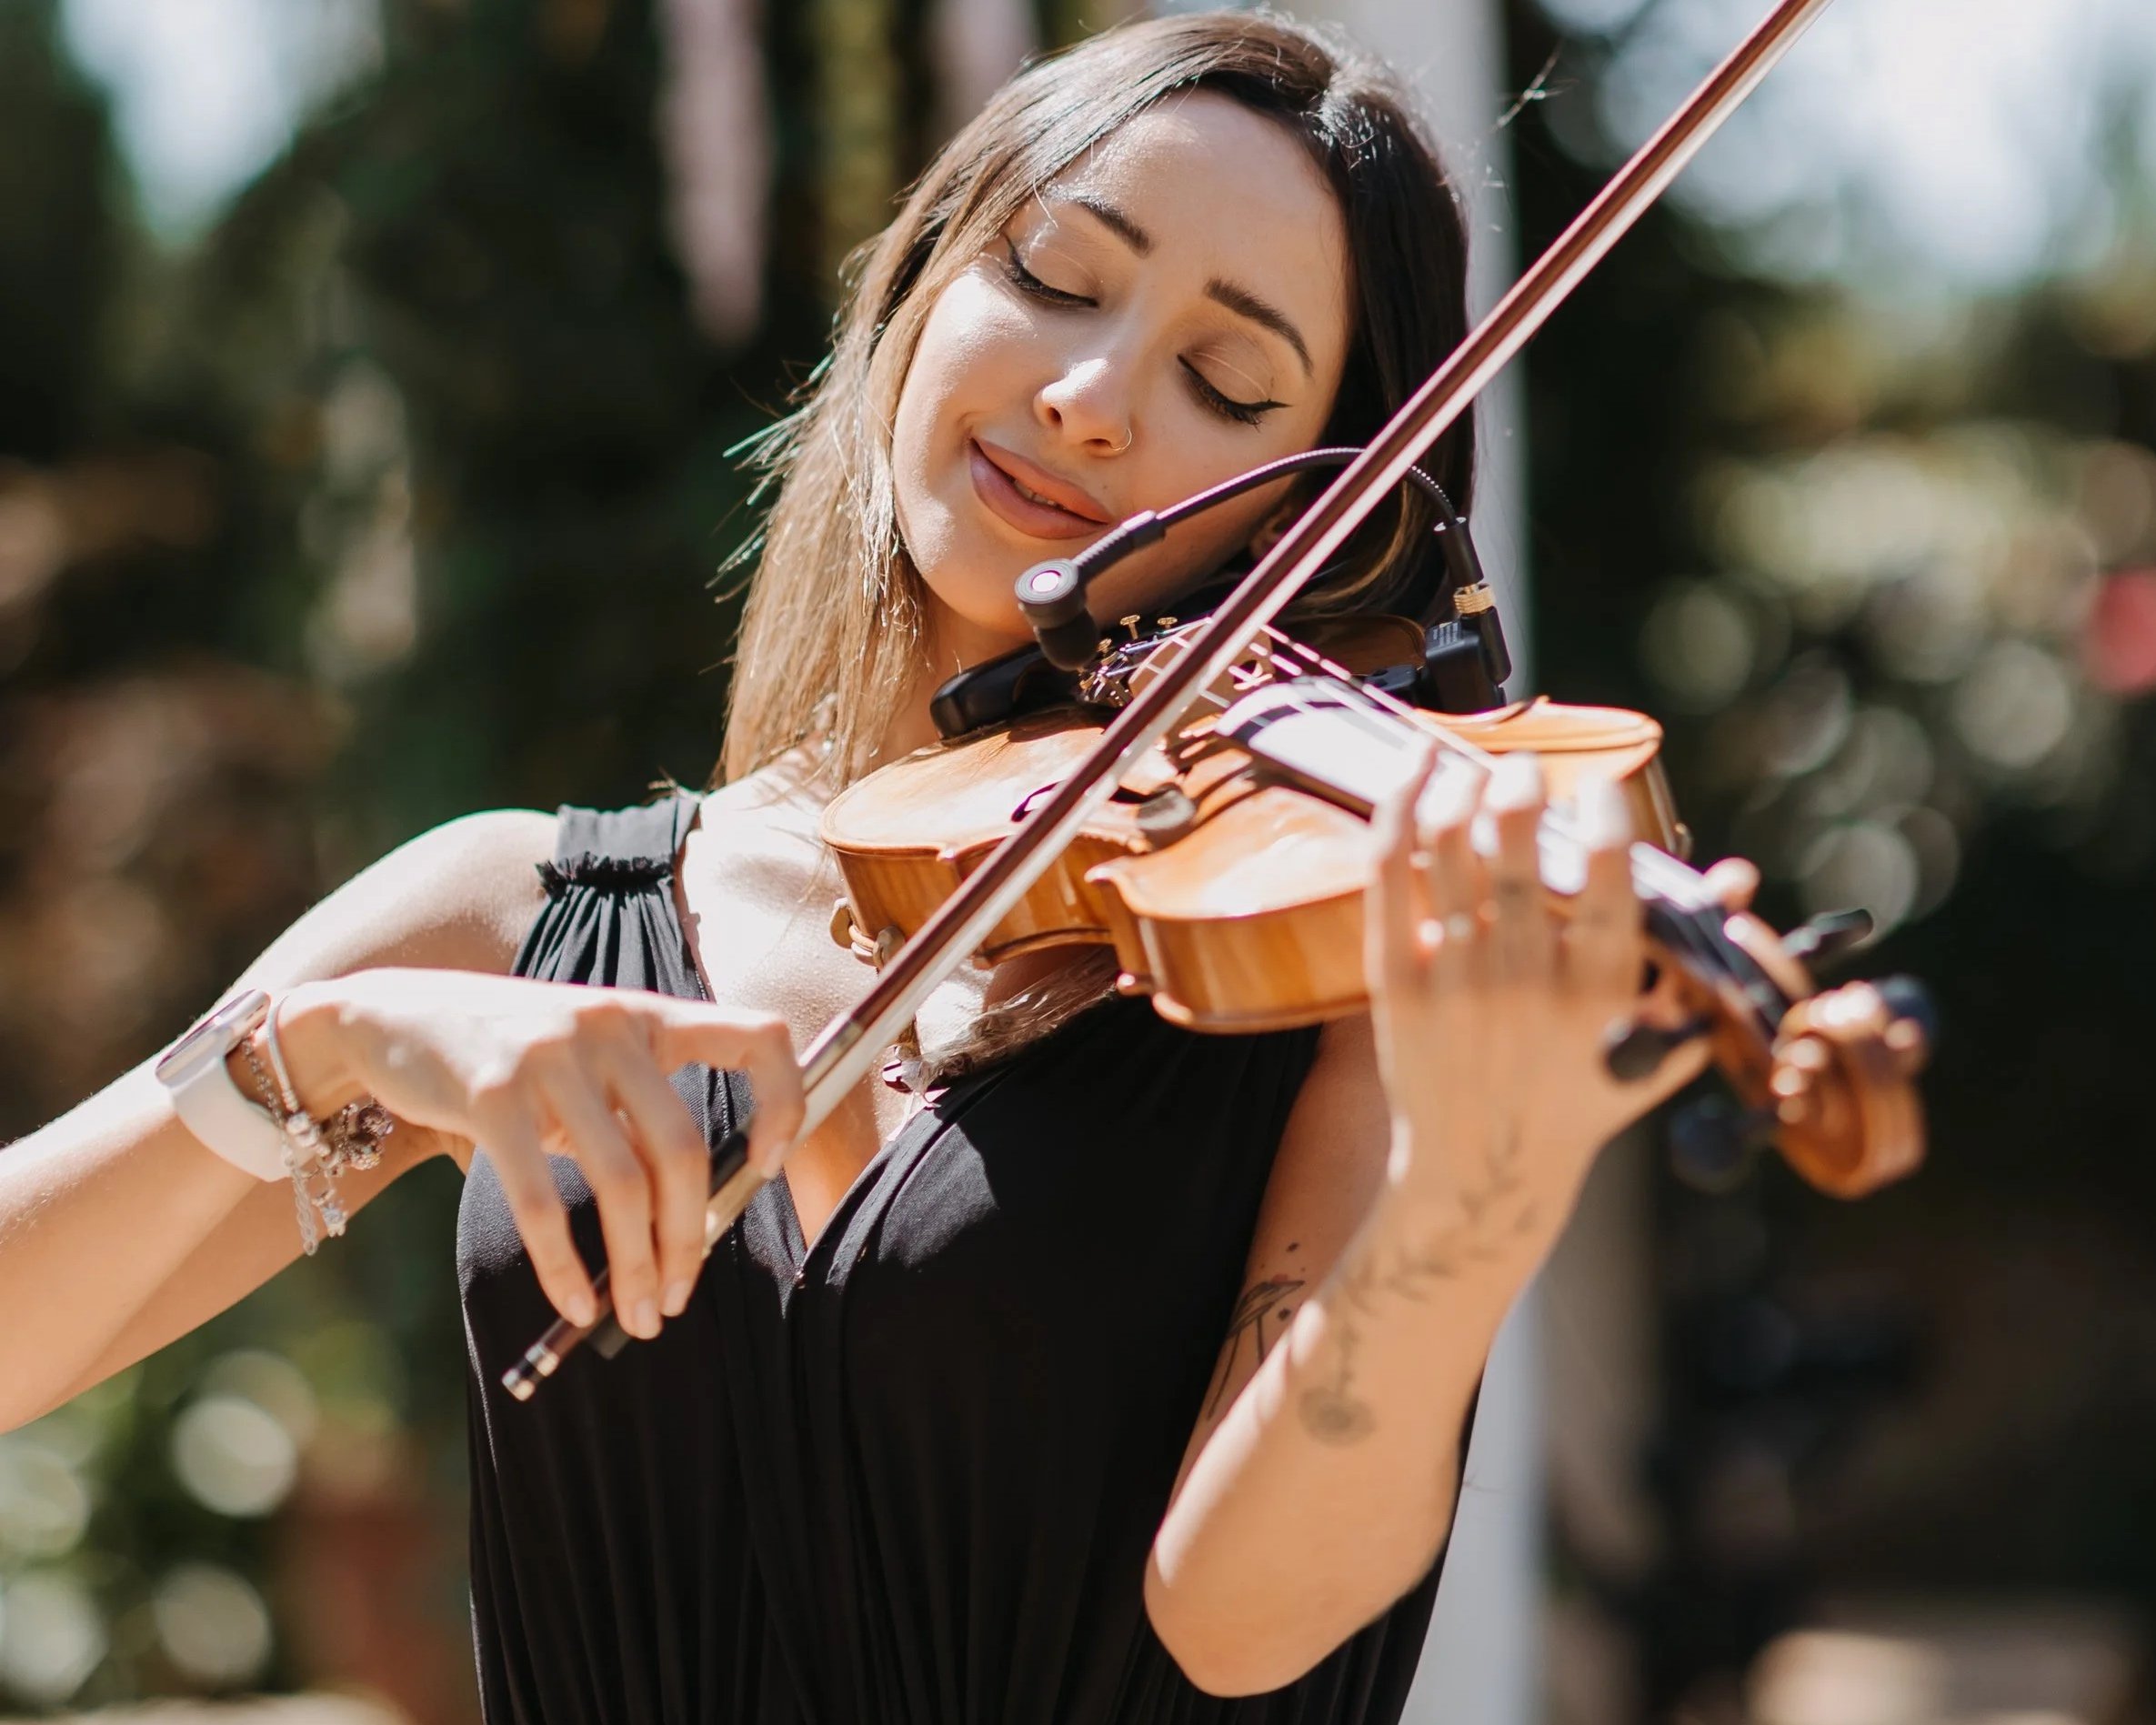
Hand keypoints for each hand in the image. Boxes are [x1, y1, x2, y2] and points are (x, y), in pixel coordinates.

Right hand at [280, 969, 804, 1336]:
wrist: (392, 1018)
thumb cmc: (510, 1061)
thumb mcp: (587, 1065)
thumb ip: (637, 1117)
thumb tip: (690, 1227)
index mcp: (649, 1016)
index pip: (759, 1037)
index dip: (784, 1102)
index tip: (767, 1166)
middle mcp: (611, 1026)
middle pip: (684, 1148)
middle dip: (689, 1239)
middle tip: (677, 1298)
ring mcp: (550, 1055)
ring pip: (622, 1182)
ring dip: (635, 1265)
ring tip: (637, 1315)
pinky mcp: (491, 1094)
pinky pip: (543, 1200)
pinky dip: (564, 1265)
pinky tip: (574, 1301)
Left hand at [1362, 746, 1751, 1245]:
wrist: (1481, 1170)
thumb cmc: (1578, 1099)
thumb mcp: (1655, 1043)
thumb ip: (1697, 960)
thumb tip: (1736, 877)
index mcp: (1601, 988)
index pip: (1608, 872)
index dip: (1604, 814)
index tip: (1598, 787)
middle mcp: (1528, 978)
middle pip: (1516, 846)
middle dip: (1521, 786)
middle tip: (1524, 766)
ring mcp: (1457, 979)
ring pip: (1449, 847)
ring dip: (1459, 787)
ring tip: (1472, 766)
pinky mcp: (1399, 983)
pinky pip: (1390, 876)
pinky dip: (1397, 812)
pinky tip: (1413, 772)